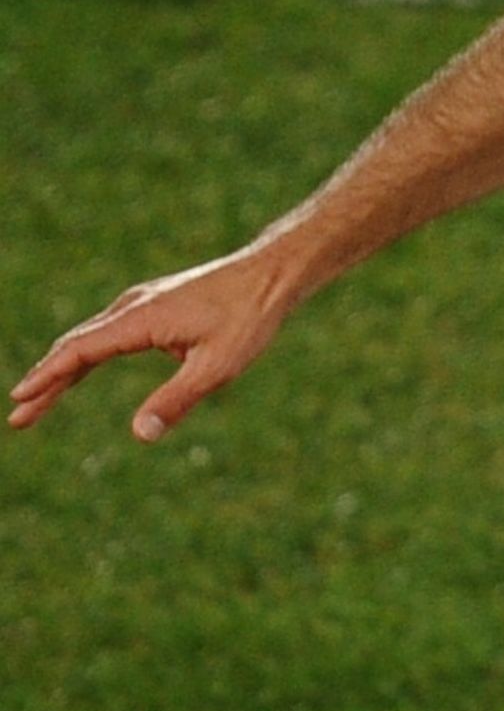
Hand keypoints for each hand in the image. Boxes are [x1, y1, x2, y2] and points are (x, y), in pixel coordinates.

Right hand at [8, 253, 288, 441]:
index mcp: (140, 318)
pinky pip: (108, 334)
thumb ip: (178, 399)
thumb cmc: (248, 318)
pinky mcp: (154, 306)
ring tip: (36, 401)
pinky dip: (87, 356)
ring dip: (62, 370)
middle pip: (76, 346)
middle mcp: (132, 307)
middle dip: (46, 382)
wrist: (271, 275)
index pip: (80, 350)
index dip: (48, 377)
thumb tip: (140, 435)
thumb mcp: (218, 366)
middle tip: (19, 417)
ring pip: (89, 339)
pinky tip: (78, 373)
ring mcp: (142, 304)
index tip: (19, 399)